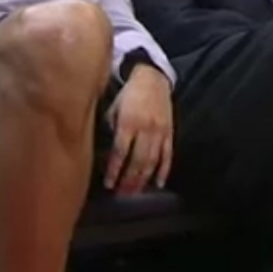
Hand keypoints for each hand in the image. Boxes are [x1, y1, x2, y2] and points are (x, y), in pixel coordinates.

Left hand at [104, 64, 173, 195]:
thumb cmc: (128, 93)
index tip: (109, 184)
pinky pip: (167, 155)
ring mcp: (159, 132)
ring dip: (143, 179)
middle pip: (137, 161)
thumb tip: (104, 151)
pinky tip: (158, 183)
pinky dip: (163, 171)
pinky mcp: (169, 132)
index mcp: (128, 122)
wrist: (152, 77)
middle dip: (129, 180)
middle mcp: (145, 129)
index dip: (115, 170)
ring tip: (134, 193)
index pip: (121, 152)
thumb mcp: (113, 107)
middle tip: (121, 194)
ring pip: (152, 161)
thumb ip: (109, 128)